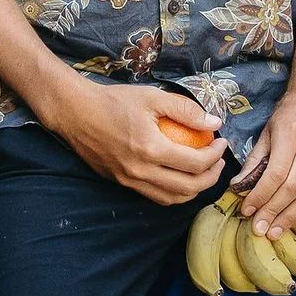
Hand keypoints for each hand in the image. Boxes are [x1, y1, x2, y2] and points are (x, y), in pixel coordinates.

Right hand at [52, 77, 225, 200]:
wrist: (75, 112)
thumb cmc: (113, 101)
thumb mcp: (152, 97)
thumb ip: (185, 109)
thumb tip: (214, 122)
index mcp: (150, 149)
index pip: (195, 164)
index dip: (215, 156)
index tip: (221, 142)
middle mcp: (140, 171)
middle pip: (188, 188)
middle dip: (211, 177)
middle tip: (218, 161)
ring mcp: (129, 181)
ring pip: (172, 199)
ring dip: (194, 190)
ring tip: (203, 172)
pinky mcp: (121, 183)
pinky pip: (154, 196)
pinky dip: (173, 192)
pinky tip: (179, 176)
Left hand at [237, 84, 295, 238]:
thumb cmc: (291, 110)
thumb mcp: (268, 128)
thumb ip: (256, 158)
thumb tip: (239, 185)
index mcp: (291, 134)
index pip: (275, 173)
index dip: (260, 195)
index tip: (247, 209)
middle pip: (293, 188)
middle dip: (275, 211)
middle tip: (260, 229)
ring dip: (293, 217)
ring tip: (277, 232)